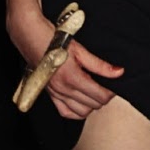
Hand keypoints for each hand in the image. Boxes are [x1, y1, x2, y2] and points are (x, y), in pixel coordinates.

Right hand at [7, 8, 123, 121]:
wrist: (31, 37)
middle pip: (93, 105)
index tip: (114, 85)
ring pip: (81, 112)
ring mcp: (55, 93)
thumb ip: (101, 65)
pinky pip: (65, 112)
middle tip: (106, 86)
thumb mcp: (80, 50)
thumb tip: (119, 72)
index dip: (111, 92)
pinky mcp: (50, 94)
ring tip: (94, 92)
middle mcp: (63, 89)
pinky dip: (76, 111)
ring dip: (91, 105)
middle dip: (103, 97)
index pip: (100, 96)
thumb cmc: (54, 41)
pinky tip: (81, 101)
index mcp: (72, 78)